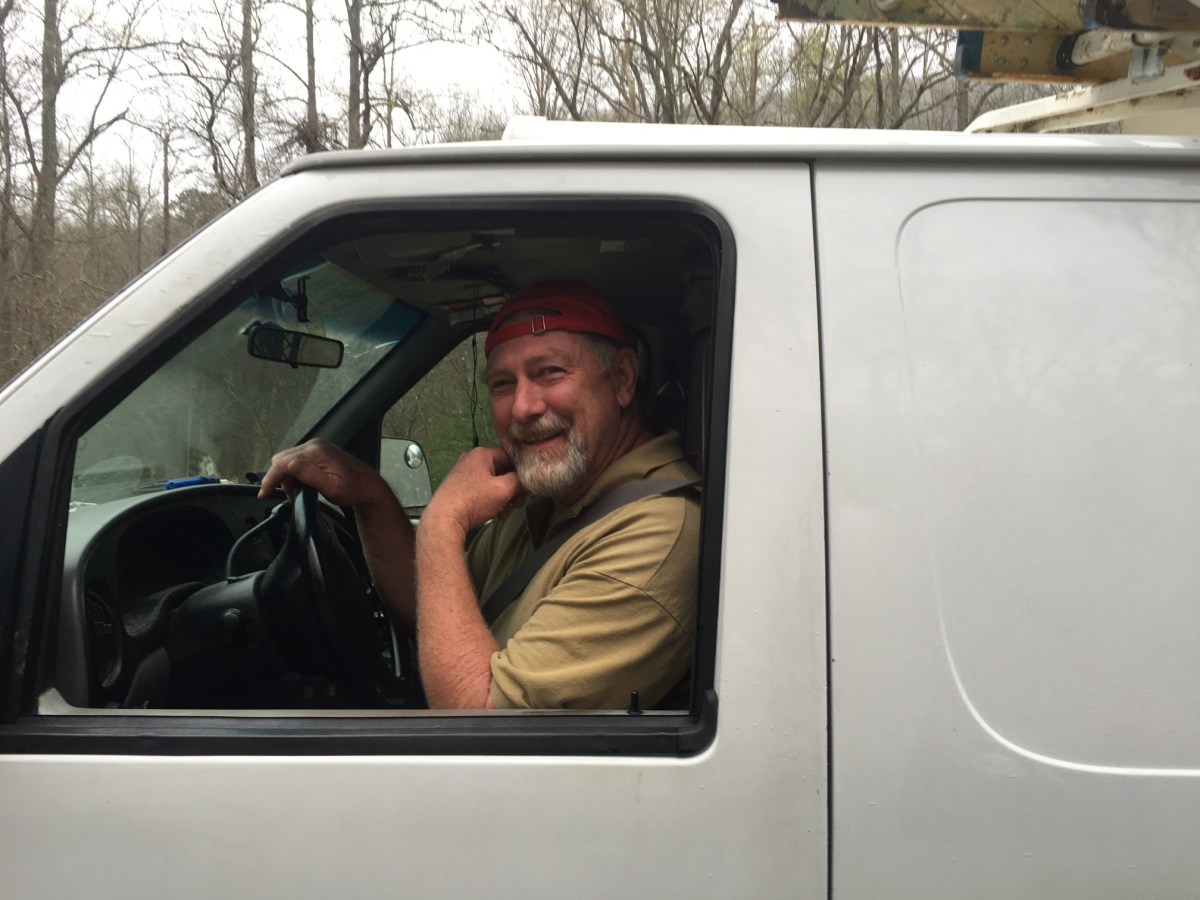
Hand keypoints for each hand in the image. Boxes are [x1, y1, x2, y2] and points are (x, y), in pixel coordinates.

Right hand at [257, 438, 391, 509]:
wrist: (368, 486)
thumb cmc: (354, 489)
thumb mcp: (332, 488)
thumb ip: (309, 475)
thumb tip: (288, 465)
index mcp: (316, 452)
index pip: (283, 462)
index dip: (270, 479)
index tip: (263, 494)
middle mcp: (314, 445)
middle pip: (282, 460)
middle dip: (278, 479)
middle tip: (287, 496)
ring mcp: (316, 447)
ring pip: (287, 461)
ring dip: (285, 478)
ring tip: (296, 492)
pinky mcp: (317, 452)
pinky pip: (296, 461)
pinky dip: (292, 474)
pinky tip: (300, 485)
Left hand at [423, 446, 523, 533]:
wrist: (445, 518)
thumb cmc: (473, 501)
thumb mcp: (503, 489)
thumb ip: (519, 480)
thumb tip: (525, 478)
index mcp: (482, 454)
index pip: (510, 456)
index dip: (521, 471)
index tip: (527, 486)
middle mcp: (471, 460)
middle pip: (501, 470)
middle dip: (512, 488)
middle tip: (517, 502)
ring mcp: (464, 473)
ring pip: (492, 482)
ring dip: (502, 497)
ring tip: (504, 511)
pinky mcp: (459, 487)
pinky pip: (481, 489)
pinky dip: (490, 500)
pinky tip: (494, 513)